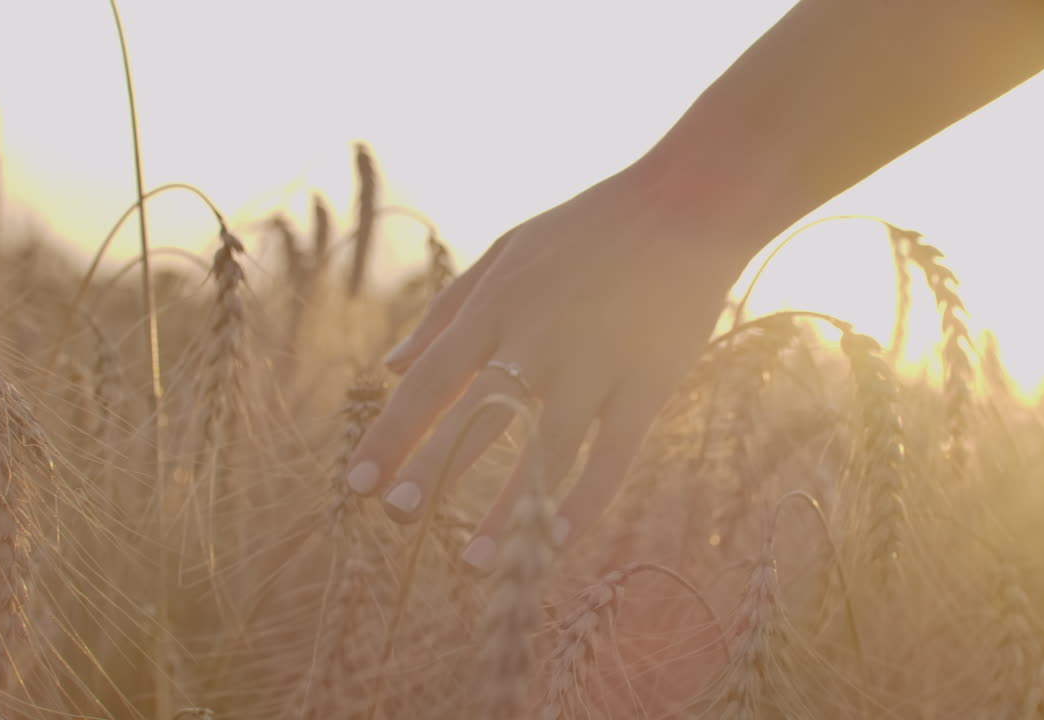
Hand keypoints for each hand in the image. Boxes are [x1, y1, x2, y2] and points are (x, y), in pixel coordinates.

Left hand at [344, 164, 748, 568]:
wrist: (685, 205)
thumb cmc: (588, 227)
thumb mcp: (505, 250)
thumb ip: (445, 310)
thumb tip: (389, 365)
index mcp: (497, 307)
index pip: (428, 384)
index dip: (390, 437)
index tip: (358, 482)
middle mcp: (538, 341)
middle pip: (474, 421)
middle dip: (431, 473)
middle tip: (399, 519)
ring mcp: (595, 367)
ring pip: (542, 453)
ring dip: (506, 511)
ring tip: (475, 562)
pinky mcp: (646, 385)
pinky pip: (611, 458)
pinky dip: (583, 504)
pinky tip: (555, 542)